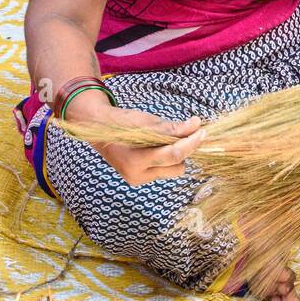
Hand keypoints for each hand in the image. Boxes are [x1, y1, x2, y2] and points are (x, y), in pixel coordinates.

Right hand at [66, 92, 203, 185]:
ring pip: (171, 170)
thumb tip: (196, 125)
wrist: (97, 128)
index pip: (173, 155)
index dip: (191, 143)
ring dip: (174, 156)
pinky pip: (161, 170)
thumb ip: (172, 127)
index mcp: (137, 160)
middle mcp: (138, 175)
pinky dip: (164, 159)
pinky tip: (155, 147)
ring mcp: (137, 179)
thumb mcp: (146, 121)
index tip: (202, 130)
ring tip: (163, 140)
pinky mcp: (138, 179)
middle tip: (186, 132)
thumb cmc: (121, 122)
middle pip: (177, 167)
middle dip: (184, 150)